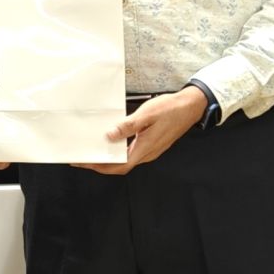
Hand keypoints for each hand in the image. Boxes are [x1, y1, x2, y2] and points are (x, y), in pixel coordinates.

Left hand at [77, 86, 210, 174]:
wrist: (191, 106)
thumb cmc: (170, 109)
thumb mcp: (146, 115)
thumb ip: (127, 126)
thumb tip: (109, 136)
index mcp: (145, 149)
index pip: (118, 166)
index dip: (100, 166)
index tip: (84, 162)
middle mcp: (147, 154)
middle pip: (120, 165)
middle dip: (100, 163)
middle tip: (83, 157)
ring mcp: (150, 150)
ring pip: (126, 159)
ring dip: (109, 156)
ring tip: (94, 148)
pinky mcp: (152, 144)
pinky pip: (132, 151)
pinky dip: (119, 149)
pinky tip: (112, 140)